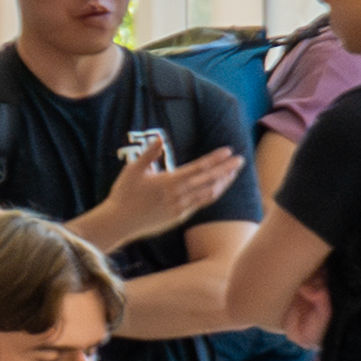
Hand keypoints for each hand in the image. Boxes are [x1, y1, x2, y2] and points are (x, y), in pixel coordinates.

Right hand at [72, 149, 243, 250]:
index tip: (228, 151)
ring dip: (223, 182)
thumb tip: (160, 138)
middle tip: (240, 160)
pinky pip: (201, 204)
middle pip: (209, 180)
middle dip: (226, 169)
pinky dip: (212, 194)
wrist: (119, 222)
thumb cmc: (124, 194)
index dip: (215, 159)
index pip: (199, 168)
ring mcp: (181, 207)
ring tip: (233, 173)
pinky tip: (217, 189)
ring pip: (209, 194)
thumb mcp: (133, 170)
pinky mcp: (179, 217)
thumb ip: (149, 154)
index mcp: (169, 181)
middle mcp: (178, 195)